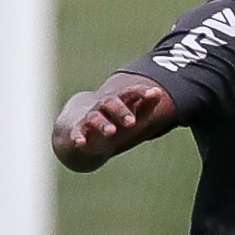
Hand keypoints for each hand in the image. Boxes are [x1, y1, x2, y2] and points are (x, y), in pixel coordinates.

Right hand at [58, 80, 172, 163]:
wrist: (81, 128)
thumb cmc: (115, 121)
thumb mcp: (132, 115)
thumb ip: (146, 106)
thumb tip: (159, 92)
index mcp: (118, 101)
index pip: (129, 93)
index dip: (141, 92)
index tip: (155, 93)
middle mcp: (103, 107)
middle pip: (110, 103)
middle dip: (121, 111)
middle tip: (132, 122)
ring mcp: (89, 119)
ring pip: (94, 118)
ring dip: (103, 124)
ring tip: (111, 131)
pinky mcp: (78, 132)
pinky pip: (76, 133)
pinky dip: (77, 137)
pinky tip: (80, 142)